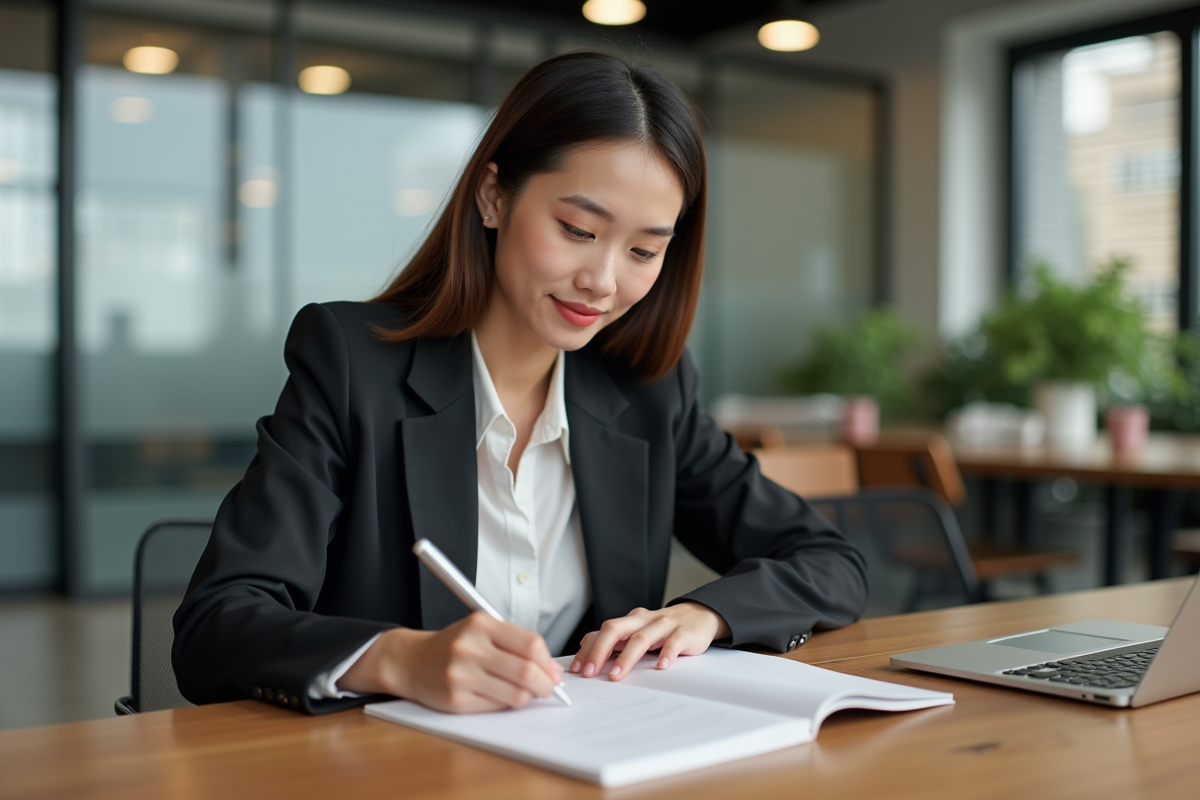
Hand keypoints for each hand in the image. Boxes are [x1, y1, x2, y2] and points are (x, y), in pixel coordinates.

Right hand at [338, 612, 563, 712]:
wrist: (410, 661)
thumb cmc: (453, 645)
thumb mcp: (482, 630)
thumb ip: (517, 645)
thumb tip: (553, 671)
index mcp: (481, 624)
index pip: (531, 644)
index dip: (548, 661)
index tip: (552, 670)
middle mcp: (470, 648)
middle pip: (527, 672)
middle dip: (545, 685)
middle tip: (548, 688)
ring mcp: (461, 675)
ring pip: (516, 694)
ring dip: (527, 696)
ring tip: (523, 691)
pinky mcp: (456, 700)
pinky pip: (497, 707)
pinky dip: (505, 703)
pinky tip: (499, 695)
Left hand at [569, 602, 730, 681]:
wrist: (700, 615)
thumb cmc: (664, 628)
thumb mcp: (637, 629)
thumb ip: (614, 638)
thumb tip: (584, 645)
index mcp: (631, 620)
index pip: (603, 630)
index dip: (589, 648)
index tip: (578, 668)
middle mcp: (644, 620)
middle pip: (616, 629)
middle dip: (600, 650)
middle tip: (589, 672)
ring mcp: (664, 625)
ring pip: (641, 638)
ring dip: (626, 657)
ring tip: (616, 675)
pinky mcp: (684, 633)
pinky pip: (673, 643)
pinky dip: (666, 654)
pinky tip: (660, 667)